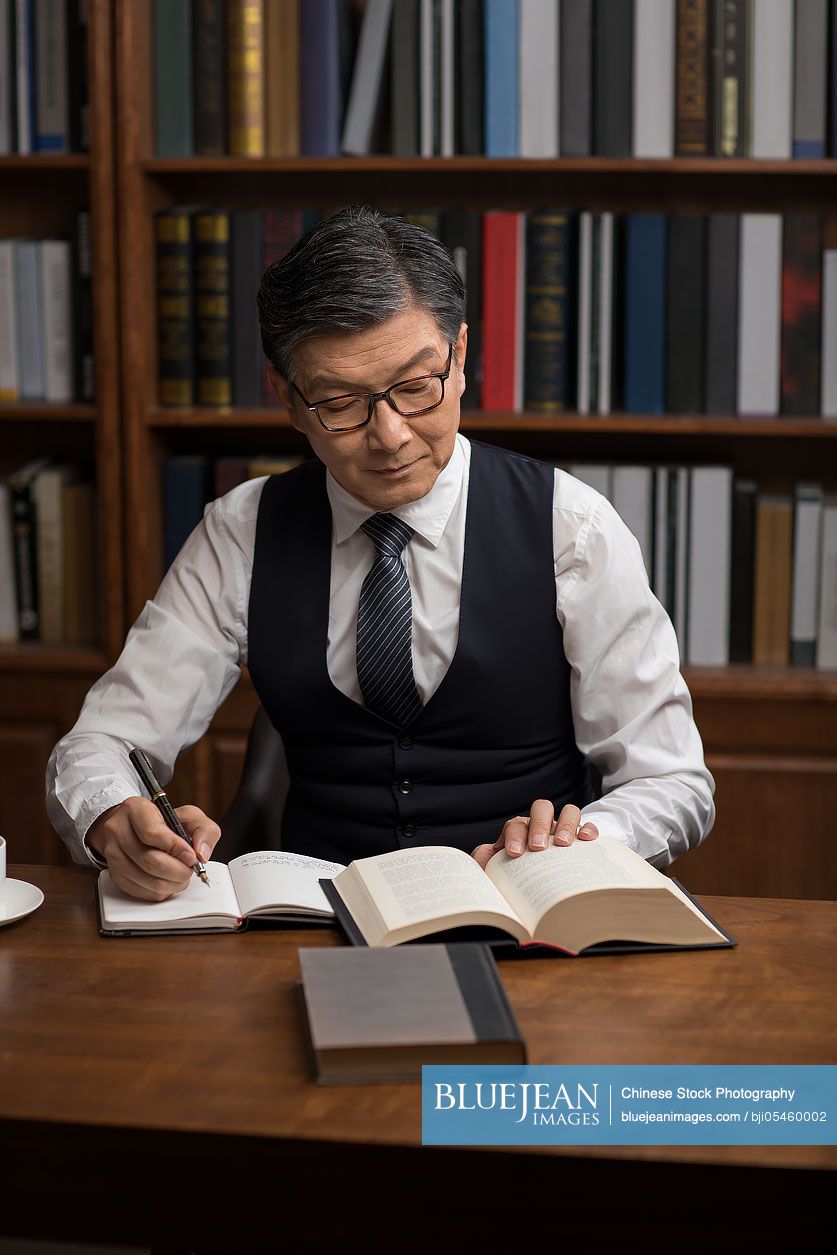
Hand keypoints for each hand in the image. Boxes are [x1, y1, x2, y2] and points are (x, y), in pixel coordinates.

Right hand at [86, 796, 221, 901]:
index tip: (191, 857)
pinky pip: (140, 892)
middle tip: (189, 870)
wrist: (136, 829)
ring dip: (171, 883)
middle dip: (177, 870)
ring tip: (182, 876)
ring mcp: (112, 854)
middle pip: (149, 860)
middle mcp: (118, 830)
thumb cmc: (164, 822)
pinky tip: (168, 881)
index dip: (175, 848)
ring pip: (145, 880)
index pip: (151, 833)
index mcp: (135, 809)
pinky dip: (160, 891)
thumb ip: (203, 829)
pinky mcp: (114, 874)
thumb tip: (201, 854)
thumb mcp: (188, 815)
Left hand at [471, 800, 597, 869]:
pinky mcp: (581, 840)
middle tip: (538, 847)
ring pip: (568, 812)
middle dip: (539, 825)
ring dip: (565, 825)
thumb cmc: (514, 875)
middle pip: (542, 808)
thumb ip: (484, 860)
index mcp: (519, 831)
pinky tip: (585, 840)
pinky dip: (588, 829)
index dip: (515, 835)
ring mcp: (562, 830)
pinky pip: (588, 827)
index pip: (516, 824)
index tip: (515, 852)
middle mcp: (542, 826)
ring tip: (562, 844)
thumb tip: (483, 854)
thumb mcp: (495, 869)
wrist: (531, 885)